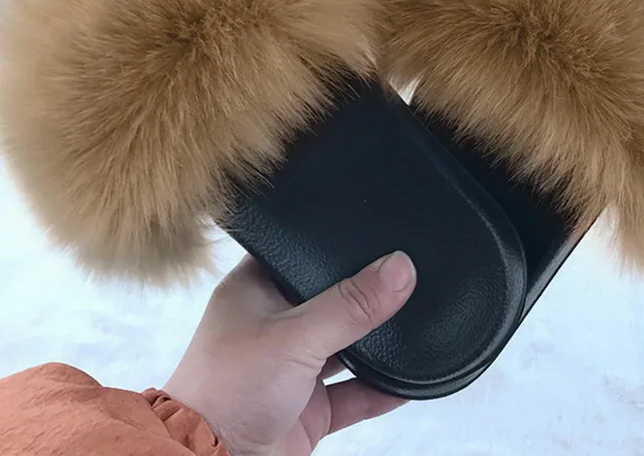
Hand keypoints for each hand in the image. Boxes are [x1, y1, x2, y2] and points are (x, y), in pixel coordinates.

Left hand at [164, 251, 416, 455]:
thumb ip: (350, 305)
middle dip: (365, 296)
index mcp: (256, 290)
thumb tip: (399, 269)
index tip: (379, 236)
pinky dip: (381, 388)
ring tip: (416, 320)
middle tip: (408, 275)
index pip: (303, 255)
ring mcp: (292, 368)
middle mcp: (275, 324)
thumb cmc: (227, 389)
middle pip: (331, 301)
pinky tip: (408, 379)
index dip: (337, 246)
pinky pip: (354, 392)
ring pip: (346, 346)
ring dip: (376, 343)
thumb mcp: (296, 336)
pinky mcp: (308, 408)